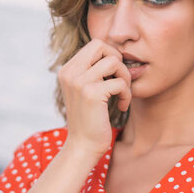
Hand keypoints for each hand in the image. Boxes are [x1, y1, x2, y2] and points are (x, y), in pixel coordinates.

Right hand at [57, 39, 131, 157]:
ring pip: (114, 62)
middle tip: (120, 80)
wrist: (82, 147)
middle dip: (118, 61)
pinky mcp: (91, 94)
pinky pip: (120, 83)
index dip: (110, 56)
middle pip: (102, 46)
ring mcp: (79, 82)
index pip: (95, 45)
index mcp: (67, 70)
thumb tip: (115, 53)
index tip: (114, 75)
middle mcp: (70, 73)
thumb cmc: (89, 120)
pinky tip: (122, 106)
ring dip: (125, 78)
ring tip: (122, 94)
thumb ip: (92, 72)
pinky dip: (126, 94)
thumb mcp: (85, 91)